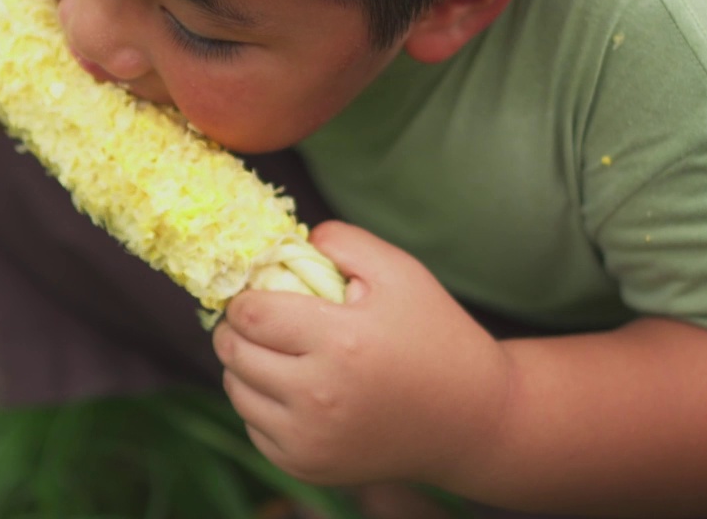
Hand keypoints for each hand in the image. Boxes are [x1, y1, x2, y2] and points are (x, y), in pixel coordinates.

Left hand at [213, 221, 513, 487]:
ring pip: (236, 390)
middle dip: (235, 330)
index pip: (250, 315)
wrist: (472, 421)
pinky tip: (290, 389)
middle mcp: (320, 398)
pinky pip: (252, 426)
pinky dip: (260, 404)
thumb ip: (342, 241)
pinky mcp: (306, 466)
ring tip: (272, 352)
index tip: (255, 294)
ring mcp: (310, 439)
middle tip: (255, 320)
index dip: (244, 298)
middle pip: (234, 353)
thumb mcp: (401, 272)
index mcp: (342, 343)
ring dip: (242, 367)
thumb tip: (281, 242)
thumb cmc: (435, 336)